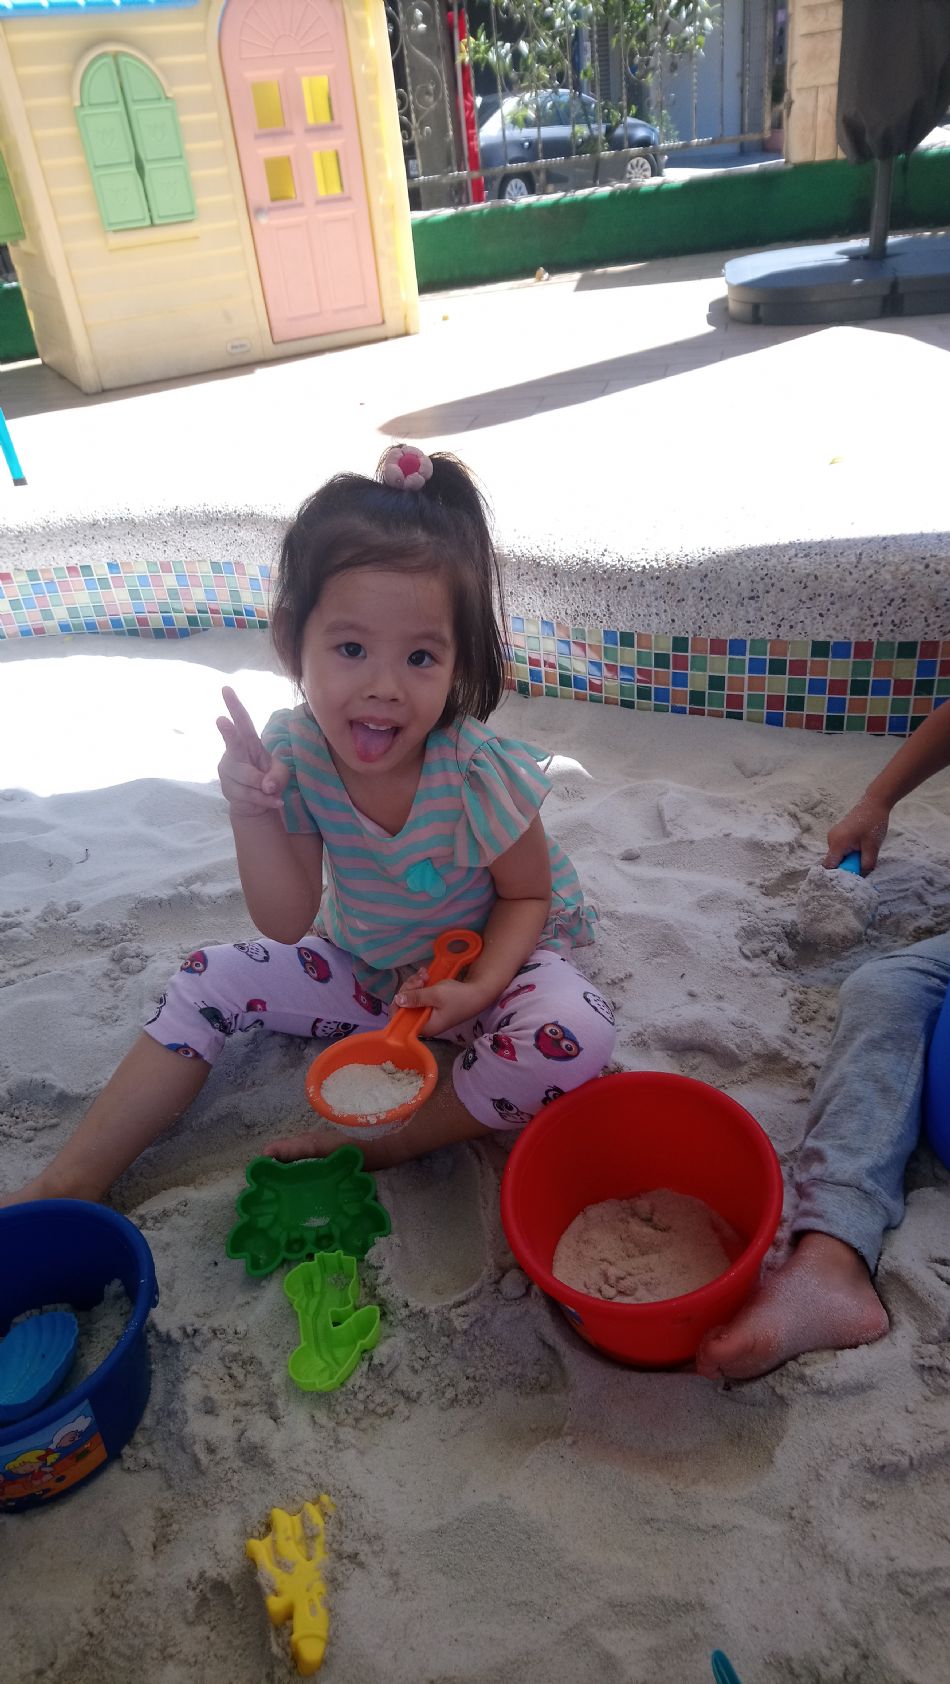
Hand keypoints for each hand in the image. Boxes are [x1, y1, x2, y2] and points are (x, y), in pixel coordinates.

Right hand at [216, 686, 290, 818]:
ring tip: (274, 793)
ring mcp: (229, 772)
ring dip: (264, 788)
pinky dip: (266, 800)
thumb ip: (278, 776)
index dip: (234, 706)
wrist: (255, 805)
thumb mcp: (281, 774)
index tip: (226, 689)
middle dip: (228, 733)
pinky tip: (277, 802)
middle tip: (221, 719)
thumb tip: (266, 785)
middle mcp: (234, 754)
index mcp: (248, 743)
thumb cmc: (268, 780)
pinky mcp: (228, 790)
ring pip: (248, 778)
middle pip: (233, 743)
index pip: (242, 722)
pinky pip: (250, 795)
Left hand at [392, 969, 488, 1037]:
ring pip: (410, 997)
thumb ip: (416, 998)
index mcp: (424, 1027)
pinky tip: (426, 974)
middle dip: (409, 989)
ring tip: (425, 975)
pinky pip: (418, 994)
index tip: (406, 990)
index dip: (398, 1004)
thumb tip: (398, 1000)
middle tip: (421, 979)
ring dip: (415, 983)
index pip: (400, 1019)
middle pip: (404, 1005)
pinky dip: (420, 983)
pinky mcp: (430, 1005)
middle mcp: (423, 1022)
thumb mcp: (436, 995)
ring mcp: (426, 1013)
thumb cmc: (459, 997)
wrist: (478, 993)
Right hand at [824, 794, 890, 873]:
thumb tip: (861, 878)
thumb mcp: (873, 847)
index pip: (829, 867)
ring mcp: (833, 836)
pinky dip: (850, 853)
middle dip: (847, 867)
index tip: (849, 880)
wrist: (874, 803)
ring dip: (850, 859)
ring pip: (838, 856)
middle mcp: (831, 840)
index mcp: (837, 843)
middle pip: (834, 863)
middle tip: (862, 864)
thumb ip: (866, 865)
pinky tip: (861, 848)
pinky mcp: (838, 835)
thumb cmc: (874, 823)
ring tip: (864, 853)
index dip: (837, 876)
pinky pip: (841, 850)